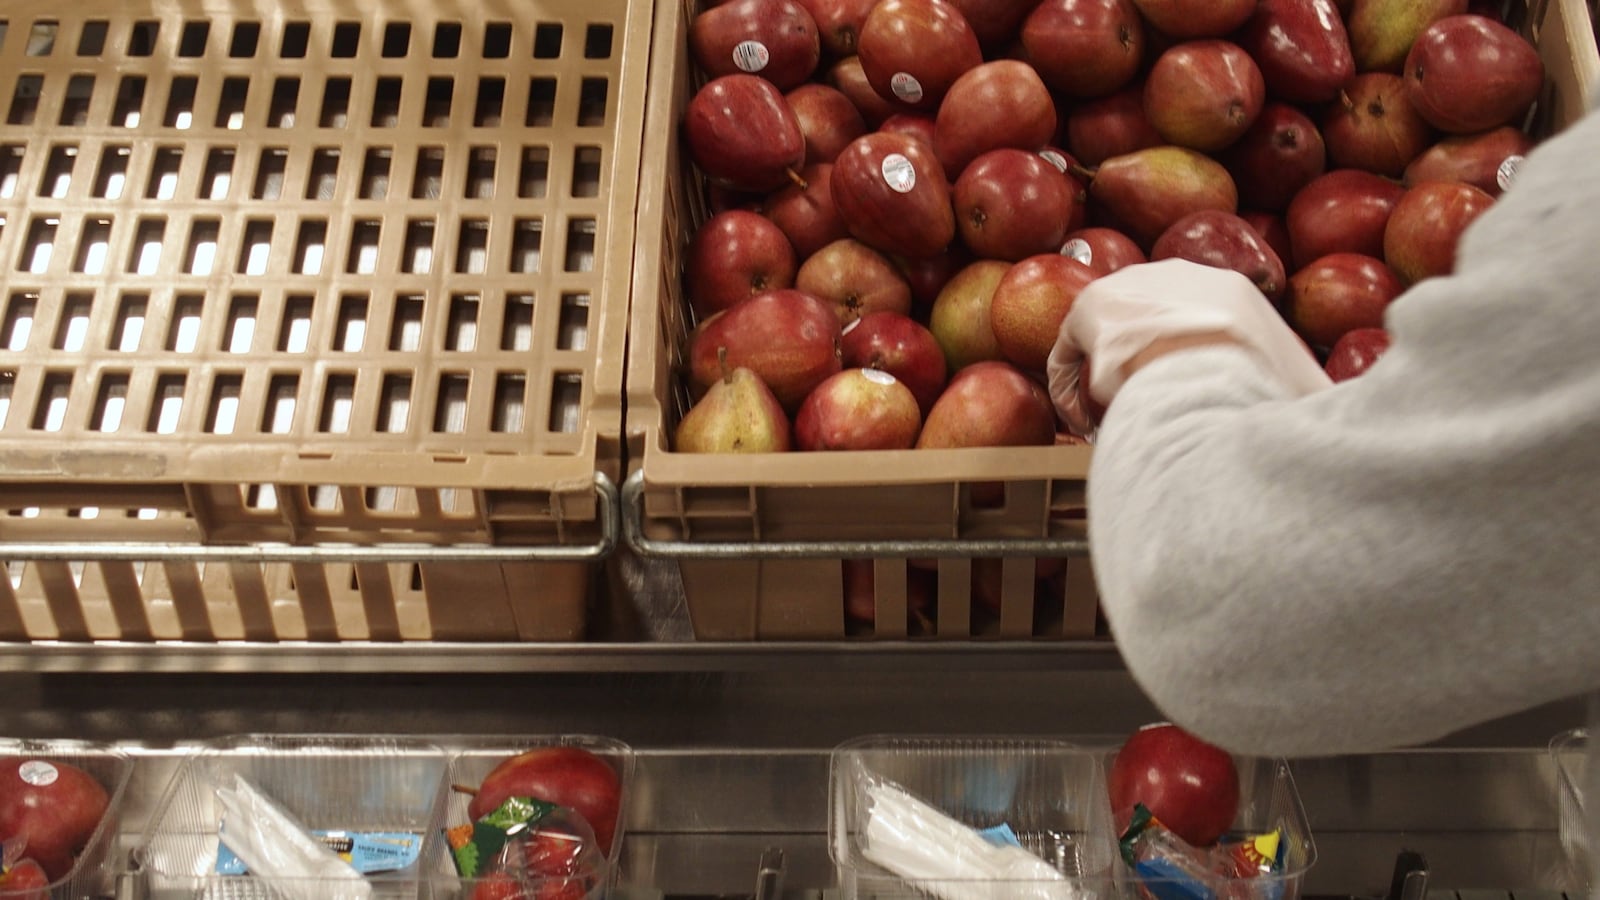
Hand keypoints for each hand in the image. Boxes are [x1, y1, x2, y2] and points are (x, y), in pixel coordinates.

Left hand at [1047, 259, 1333, 435]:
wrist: (1220, 378)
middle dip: (1137, 366)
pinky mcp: (1094, 312)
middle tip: (1139, 409)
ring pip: (1102, 338)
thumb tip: (1322, 415)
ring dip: (1100, 383)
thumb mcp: (1297, 385)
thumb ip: (1300, 394)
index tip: (1177, 395)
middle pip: (1143, 321)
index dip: (1179, 360)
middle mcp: (1177, 275)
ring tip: (1107, 424)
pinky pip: (1068, 354)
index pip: (1192, 317)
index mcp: (1227, 289)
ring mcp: (1133, 288)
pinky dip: (1070, 390)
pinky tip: (1086, 424)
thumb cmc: (1262, 392)